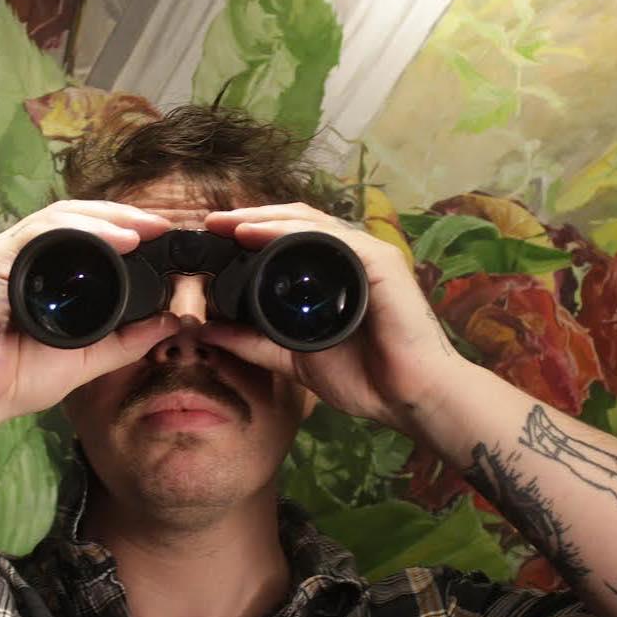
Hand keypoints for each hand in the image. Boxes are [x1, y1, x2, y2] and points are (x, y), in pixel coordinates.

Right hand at [0, 200, 179, 432]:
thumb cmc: (21, 377)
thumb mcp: (90, 355)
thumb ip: (129, 339)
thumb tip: (173, 321)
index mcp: (44, 270)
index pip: (87, 232)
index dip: (125, 225)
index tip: (162, 232)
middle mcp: (25, 254)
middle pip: (76, 216)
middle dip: (122, 214)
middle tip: (160, 224)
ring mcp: (7, 253)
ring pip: (60, 216)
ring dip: (105, 219)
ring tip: (141, 230)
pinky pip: (38, 234)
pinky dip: (78, 231)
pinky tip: (112, 240)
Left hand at [199, 203, 465, 434]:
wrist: (409, 398)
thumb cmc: (365, 378)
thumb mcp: (292, 358)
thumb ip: (252, 344)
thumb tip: (207, 331)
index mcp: (334, 274)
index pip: (288, 239)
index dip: (250, 233)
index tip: (212, 237)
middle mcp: (351, 257)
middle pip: (295, 222)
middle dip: (250, 217)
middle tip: (211, 222)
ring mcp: (367, 255)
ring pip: (309, 222)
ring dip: (264, 218)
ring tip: (228, 223)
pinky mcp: (379, 261)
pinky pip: (329, 238)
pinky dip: (290, 232)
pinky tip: (260, 234)